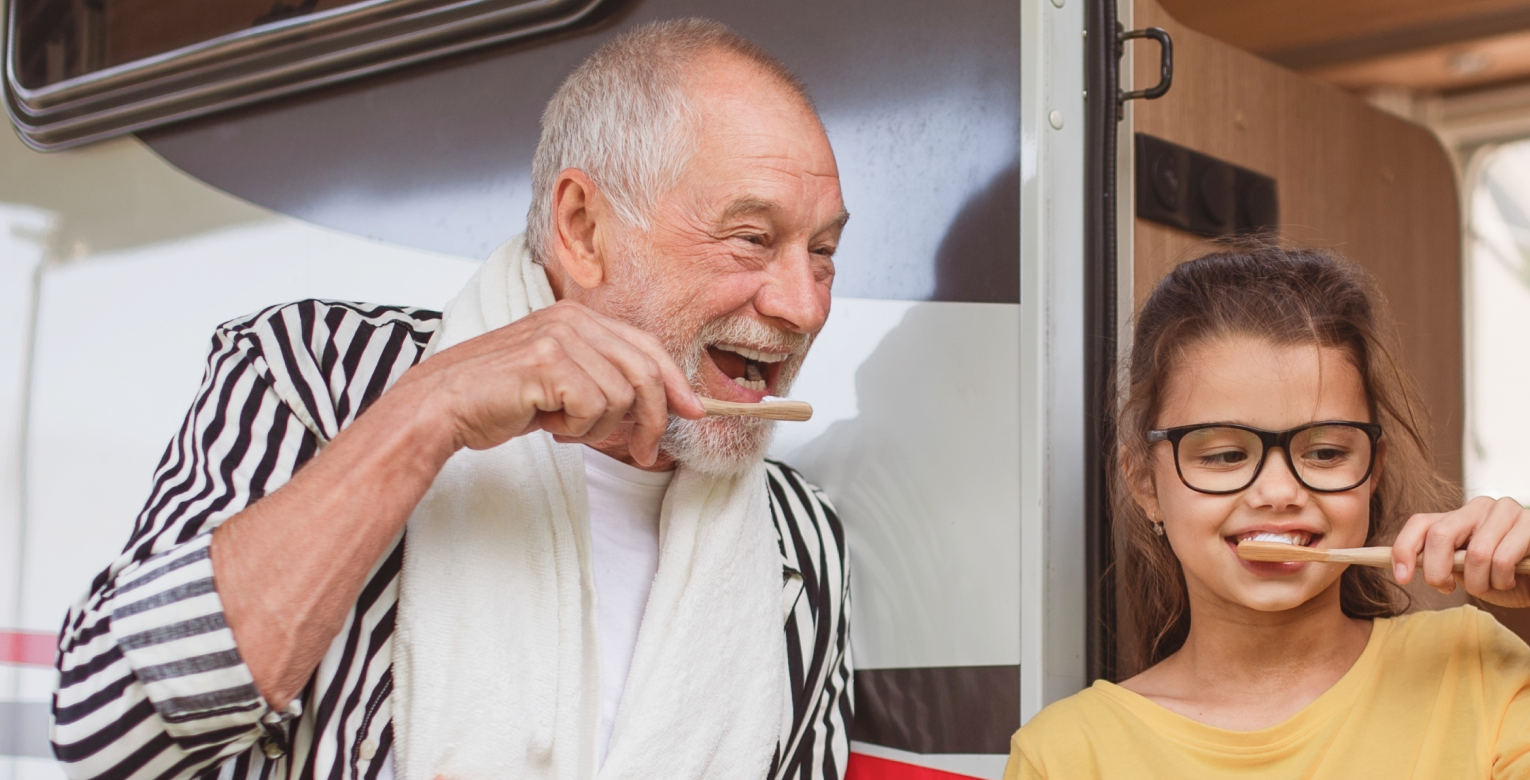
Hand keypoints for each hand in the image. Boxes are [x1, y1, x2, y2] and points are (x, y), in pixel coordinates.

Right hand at [407, 300, 704, 465]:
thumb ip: (604, 381)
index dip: (675, 382)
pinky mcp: (550, 362)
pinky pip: (594, 408)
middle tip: (644, 453)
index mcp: (579, 317)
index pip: (646, 347)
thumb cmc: (500, 399)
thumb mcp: (561, 383)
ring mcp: (561, 337)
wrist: (444, 406)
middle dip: (652, 420)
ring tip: (561, 426)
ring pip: (621, 397)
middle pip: (645, 372)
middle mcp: (573, 319)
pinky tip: (546, 423)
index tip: (693, 411)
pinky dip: (575, 429)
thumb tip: (660, 405)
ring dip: (596, 428)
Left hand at [1392, 496, 1529, 608]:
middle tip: (1449, 588)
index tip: (1401, 578)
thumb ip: (1439, 562)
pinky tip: (1512, 578)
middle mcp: (1479, 507)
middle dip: (1438, 571)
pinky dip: (1503, 579)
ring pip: (1476, 554)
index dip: (1404, 550)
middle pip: (1440, 535)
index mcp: (1457, 516)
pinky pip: (1503, 559)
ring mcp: (1507, 511)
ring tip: (1493, 584)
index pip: (1420, 524)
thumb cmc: (1502, 575)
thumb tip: (1402, 568)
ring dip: (1481, 583)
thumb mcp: (1464, 570)